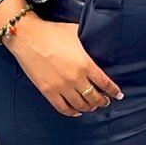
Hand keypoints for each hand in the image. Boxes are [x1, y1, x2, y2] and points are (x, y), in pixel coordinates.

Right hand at [4, 17, 123, 117]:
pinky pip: (63, 108)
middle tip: (106, 101)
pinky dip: (71, 112)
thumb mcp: (76, 33)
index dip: (113, 90)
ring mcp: (61, 87)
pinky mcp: (48, 91)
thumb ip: (88, 40)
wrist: (27, 37)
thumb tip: (96, 39)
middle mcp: (75, 79)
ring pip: (80, 105)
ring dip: (89, 107)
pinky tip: (76, 111)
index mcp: (85, 64)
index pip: (105, 83)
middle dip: (103, 101)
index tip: (118, 94)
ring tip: (93, 106)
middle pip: (94, 97)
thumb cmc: (51, 32)